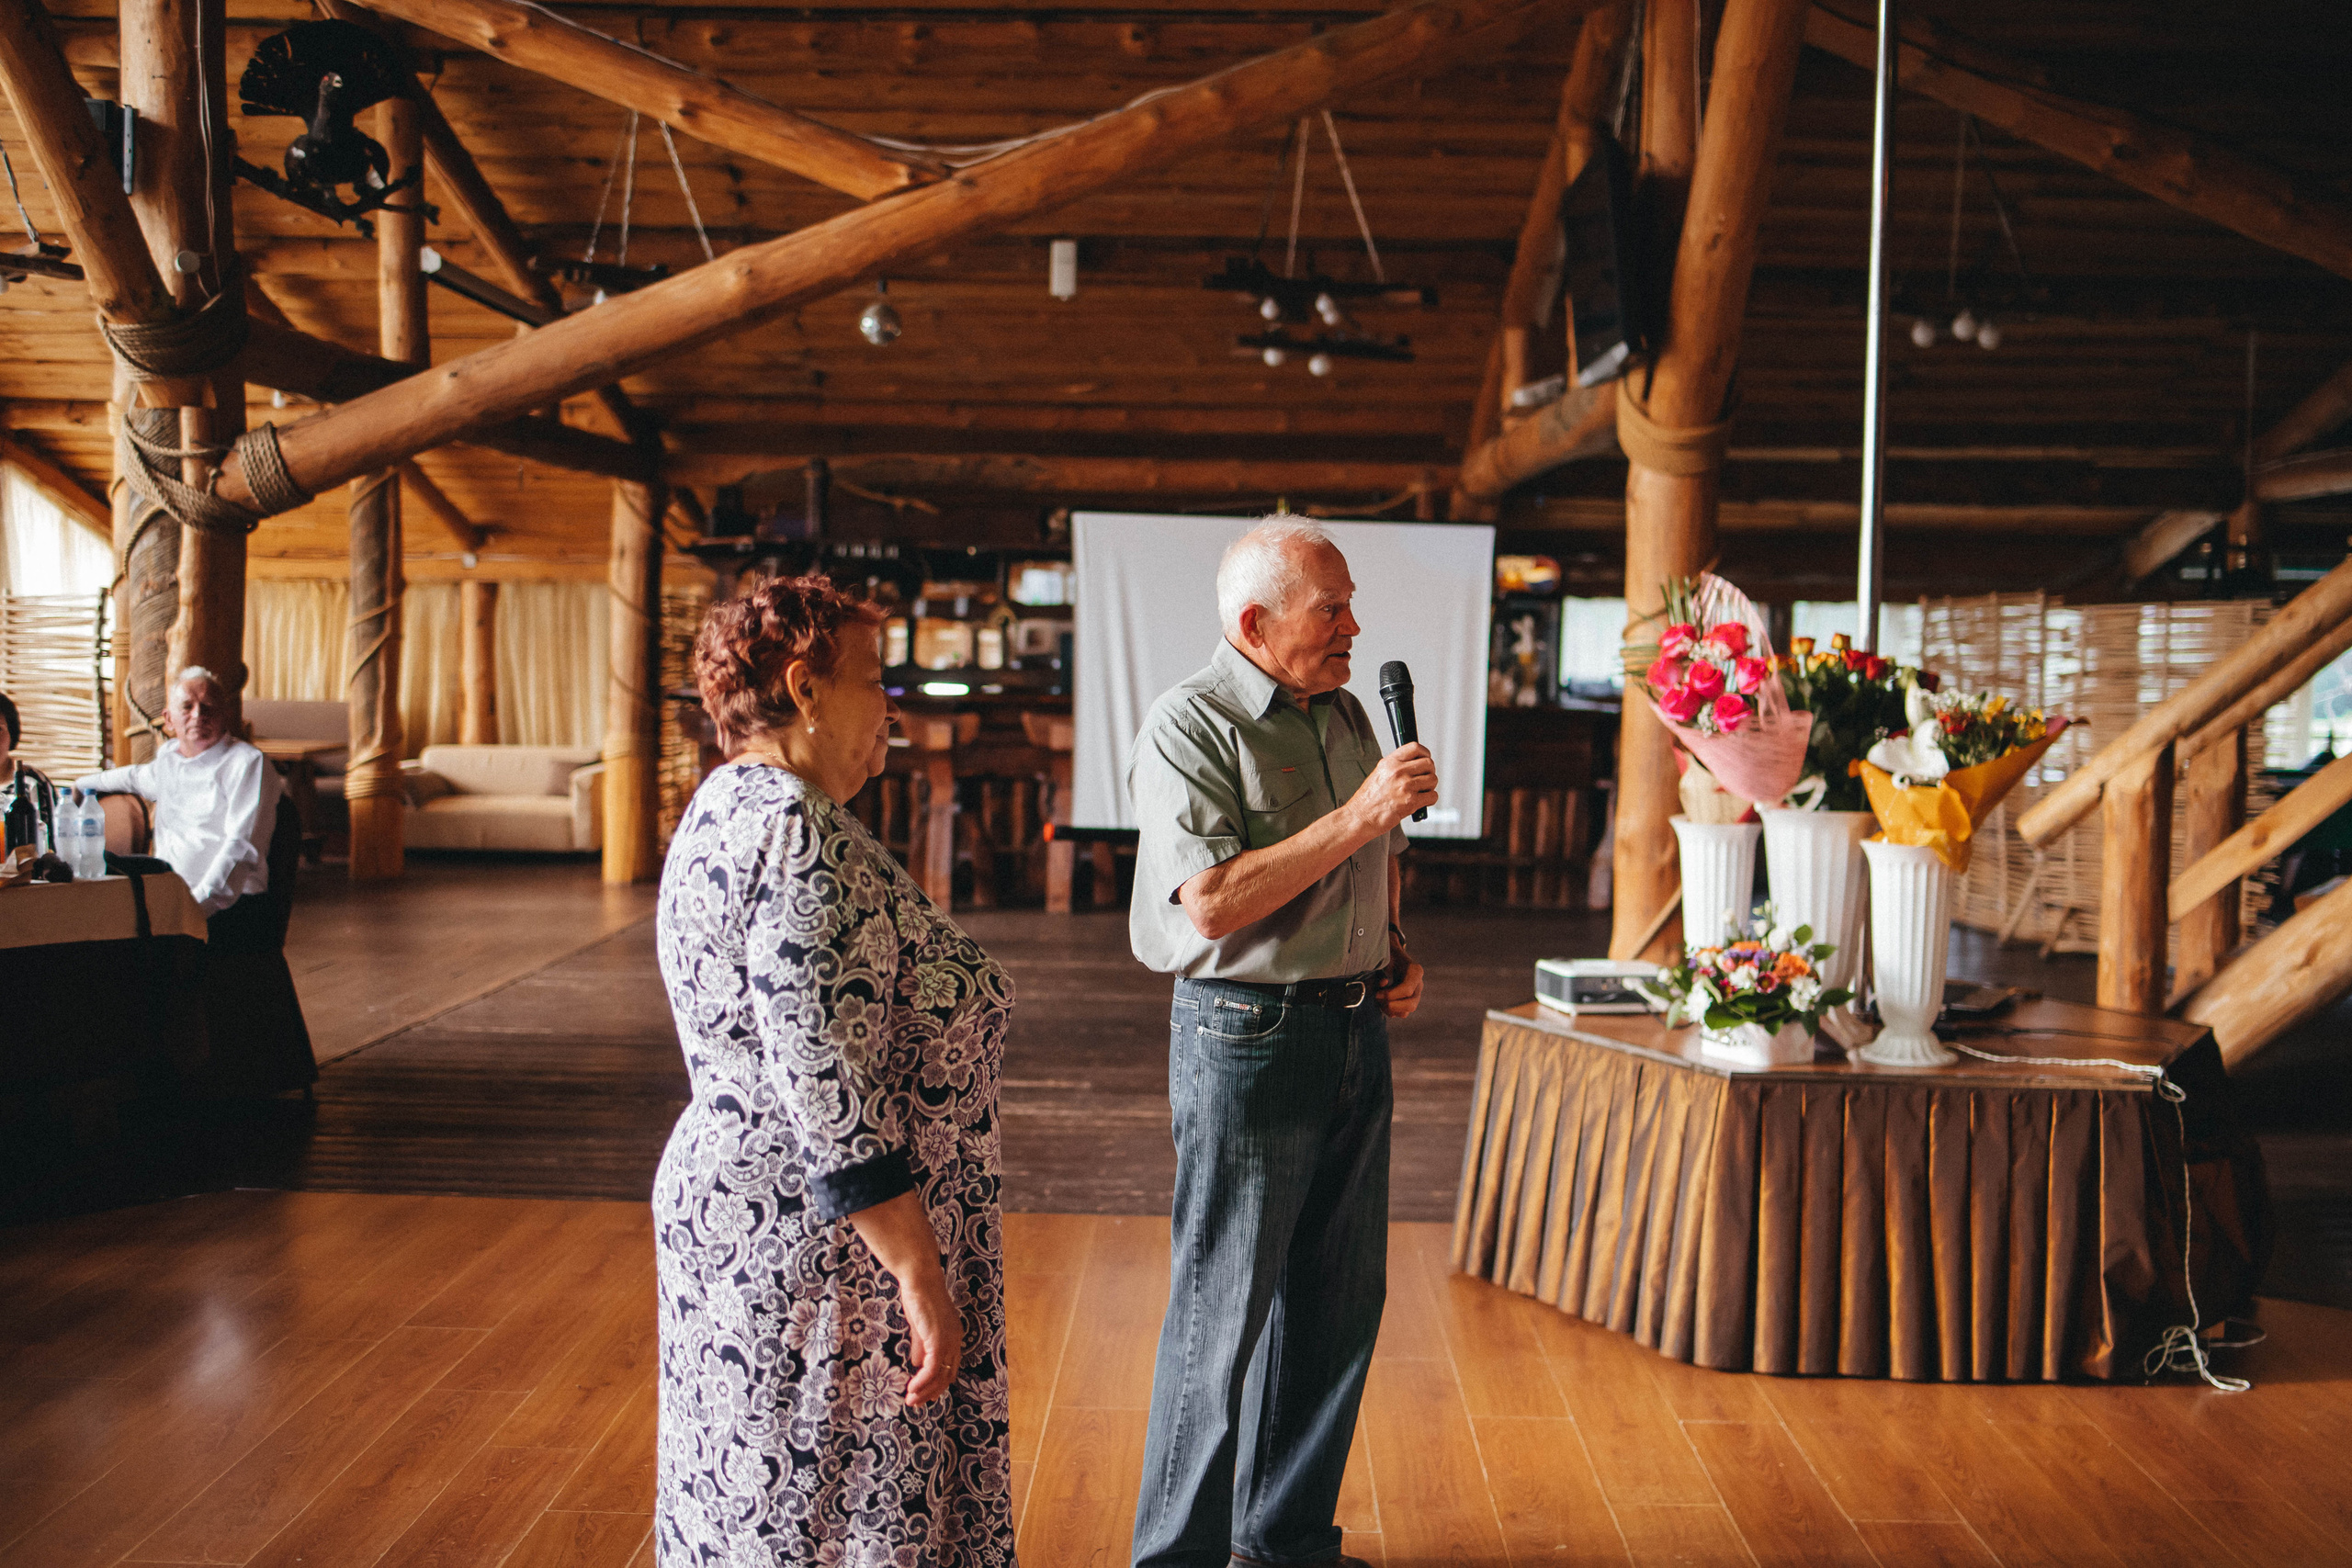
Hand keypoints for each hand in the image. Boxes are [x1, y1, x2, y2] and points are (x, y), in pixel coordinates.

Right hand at [898, 1266, 963, 1407]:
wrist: (919, 1279)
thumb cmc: (918, 1297)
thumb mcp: (920, 1326)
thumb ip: (920, 1345)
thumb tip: (917, 1364)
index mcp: (953, 1335)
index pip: (950, 1367)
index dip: (937, 1383)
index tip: (924, 1393)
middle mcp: (955, 1340)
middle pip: (947, 1376)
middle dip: (931, 1392)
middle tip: (915, 1402)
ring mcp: (948, 1341)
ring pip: (940, 1376)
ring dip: (925, 1391)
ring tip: (910, 1400)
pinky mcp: (938, 1340)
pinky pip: (931, 1369)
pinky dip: (922, 1382)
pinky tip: (911, 1388)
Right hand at [1350, 744, 1438, 836]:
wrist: (1360, 817)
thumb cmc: (1368, 799)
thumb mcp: (1379, 773)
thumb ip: (1396, 766)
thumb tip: (1415, 764)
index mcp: (1389, 762)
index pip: (1416, 748)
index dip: (1425, 754)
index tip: (1425, 759)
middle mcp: (1398, 772)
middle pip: (1428, 763)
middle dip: (1429, 772)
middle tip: (1423, 780)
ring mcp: (1405, 786)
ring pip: (1433, 779)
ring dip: (1430, 787)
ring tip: (1420, 792)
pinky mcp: (1411, 802)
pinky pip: (1433, 796)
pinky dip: (1430, 799)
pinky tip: (1421, 801)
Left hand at [1376, 956, 1423, 1019]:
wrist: (1392, 954)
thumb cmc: (1387, 954)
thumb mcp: (1385, 956)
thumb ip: (1384, 968)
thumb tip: (1383, 983)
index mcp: (1415, 971)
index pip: (1407, 989)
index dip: (1391, 994)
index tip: (1377, 993)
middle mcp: (1418, 984)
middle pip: (1411, 1004)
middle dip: (1392, 1005)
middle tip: (1378, 998)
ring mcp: (1415, 994)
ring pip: (1406, 1012)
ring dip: (1389, 1009)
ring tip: (1378, 998)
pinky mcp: (1408, 1001)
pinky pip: (1400, 1013)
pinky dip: (1389, 1010)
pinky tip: (1381, 1000)